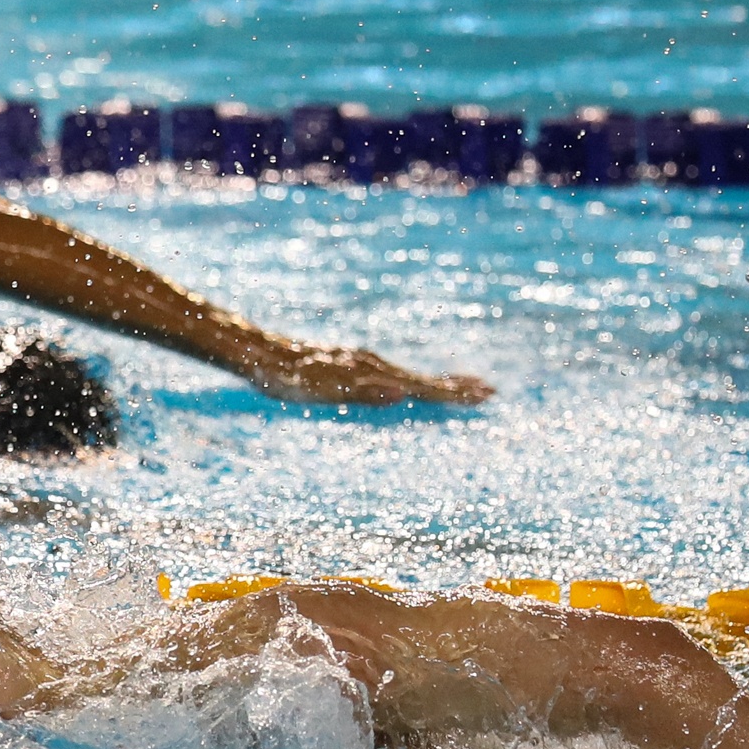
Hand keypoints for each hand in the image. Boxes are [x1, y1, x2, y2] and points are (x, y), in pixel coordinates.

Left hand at [247, 343, 492, 406]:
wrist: (258, 353)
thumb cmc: (286, 378)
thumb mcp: (322, 389)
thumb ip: (362, 392)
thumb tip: (401, 393)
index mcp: (372, 373)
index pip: (422, 385)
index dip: (453, 393)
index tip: (486, 394)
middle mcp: (371, 365)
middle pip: (422, 379)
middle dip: (456, 387)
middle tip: (491, 393)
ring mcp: (361, 364)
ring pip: (408, 375)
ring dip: (438, 384)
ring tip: (463, 388)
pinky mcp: (348, 366)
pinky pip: (390, 375)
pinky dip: (411, 381)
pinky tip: (409, 386)